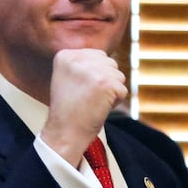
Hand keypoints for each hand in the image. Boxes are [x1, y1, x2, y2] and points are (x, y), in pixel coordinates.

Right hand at [40, 48, 126, 166]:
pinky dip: (116, 102)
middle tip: (87, 97)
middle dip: (105, 81)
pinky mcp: (106, 83)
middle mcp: (77, 59)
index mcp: (65, 55)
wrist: (64, 133)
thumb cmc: (69, 109)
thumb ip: (83, 63)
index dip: (94, 75)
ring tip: (93, 102)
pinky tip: (100, 108)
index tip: (79, 89)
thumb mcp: (67, 77)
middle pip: (109, 63)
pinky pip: (122, 90)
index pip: (97, 55)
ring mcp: (93, 70)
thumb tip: (107, 58)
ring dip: (111, 91)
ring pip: (118, 75)